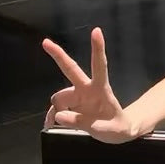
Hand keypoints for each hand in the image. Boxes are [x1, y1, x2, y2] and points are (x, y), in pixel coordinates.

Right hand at [42, 28, 133, 143]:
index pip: (99, 66)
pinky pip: (58, 108)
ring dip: (55, 109)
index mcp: (100, 90)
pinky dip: (53, 115)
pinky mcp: (74, 104)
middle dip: (58, 55)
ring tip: (53, 124)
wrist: (119, 132)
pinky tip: (51, 124)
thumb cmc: (118, 128)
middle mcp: (87, 89)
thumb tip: (59, 116)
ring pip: (60, 97)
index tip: (96, 31)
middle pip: (71, 69)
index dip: (97, 49)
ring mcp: (79, 95)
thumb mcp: (106, 130)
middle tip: (45, 42)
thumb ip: (84, 123)